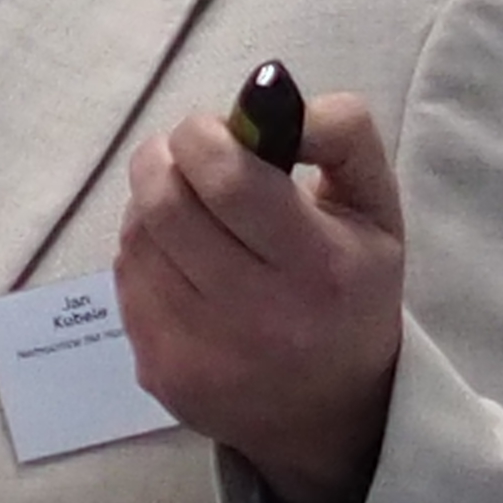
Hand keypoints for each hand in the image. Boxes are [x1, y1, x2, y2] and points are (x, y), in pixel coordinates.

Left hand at [117, 90, 402, 502]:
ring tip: (187, 208)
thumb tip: (265, 89)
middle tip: (184, 155)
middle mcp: (257, 316)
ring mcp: (200, 352)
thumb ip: (340, 134)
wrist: (329, 413)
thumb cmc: (354, 292)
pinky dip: (142, 253)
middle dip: (163, 158)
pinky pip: (125, 281)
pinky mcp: (159, 374)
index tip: (213, 131)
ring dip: (151, 204)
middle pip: (165, 204)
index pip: (226, 179)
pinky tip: (179, 259)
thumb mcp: (377, 208)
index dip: (204, 135)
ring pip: (136, 239)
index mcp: (318, 267)